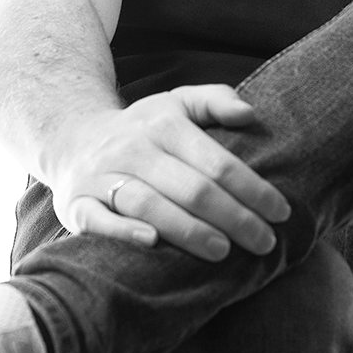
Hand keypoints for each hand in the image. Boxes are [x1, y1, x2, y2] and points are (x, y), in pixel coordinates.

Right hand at [48, 84, 290, 262]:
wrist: (71, 140)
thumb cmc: (142, 129)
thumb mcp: (176, 104)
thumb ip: (214, 100)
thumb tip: (250, 114)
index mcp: (164, 125)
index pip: (217, 162)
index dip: (253, 189)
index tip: (281, 213)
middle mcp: (133, 150)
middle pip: (191, 188)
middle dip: (234, 217)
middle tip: (265, 242)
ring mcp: (103, 177)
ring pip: (149, 205)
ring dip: (188, 231)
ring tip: (223, 252)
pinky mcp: (77, 205)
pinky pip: (98, 220)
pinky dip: (123, 231)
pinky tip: (152, 244)